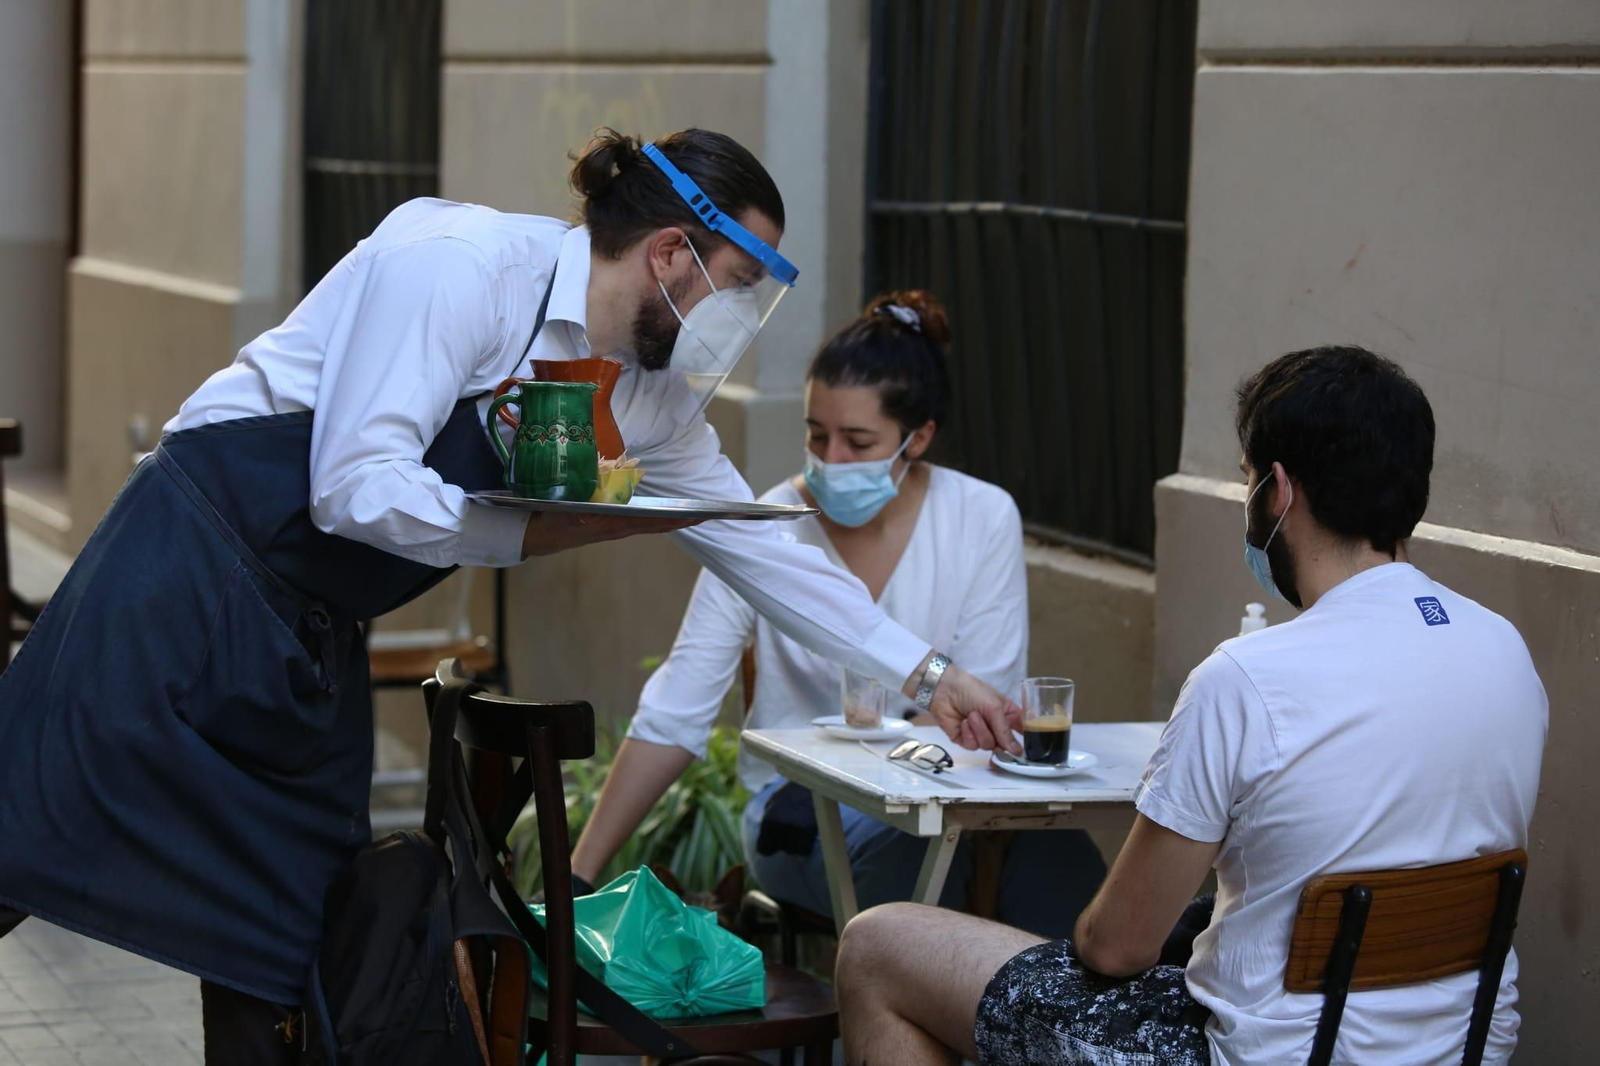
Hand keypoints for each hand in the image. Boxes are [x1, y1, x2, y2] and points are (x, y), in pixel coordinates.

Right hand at [520, 511, 701, 557]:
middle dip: (686, 519)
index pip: (652, 521)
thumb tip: (592, 510)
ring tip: (700, 512)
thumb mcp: (563, 513)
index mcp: (613, 524)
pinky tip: (673, 512)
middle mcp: (620, 527)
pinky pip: (644, 522)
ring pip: (654, 523)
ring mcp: (619, 527)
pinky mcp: (614, 524)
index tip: (699, 514)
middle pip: (660, 524)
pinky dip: (661, 517)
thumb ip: (578, 512)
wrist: (539, 535)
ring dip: (677, 518)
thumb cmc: (551, 518)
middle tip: (713, 513)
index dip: (676, 517)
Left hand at [925, 665, 1022, 754]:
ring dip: (979, 730)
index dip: (1023, 741)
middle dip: (995, 733)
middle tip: (990, 721)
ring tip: (972, 715)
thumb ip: (1005, 731)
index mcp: (1008, 715)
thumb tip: (1016, 750)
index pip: (1021, 732)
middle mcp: (996, 726)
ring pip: (988, 746)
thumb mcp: (994, 707)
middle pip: (1004, 745)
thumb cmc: (971, 690)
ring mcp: (981, 734)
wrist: (944, 689)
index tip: (1023, 748)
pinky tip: (963, 722)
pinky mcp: (965, 740)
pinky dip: (968, 733)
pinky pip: (972, 746)